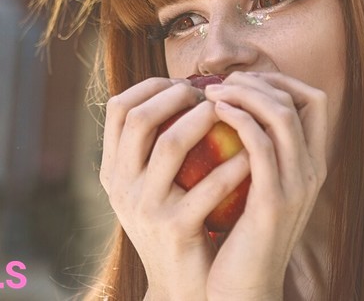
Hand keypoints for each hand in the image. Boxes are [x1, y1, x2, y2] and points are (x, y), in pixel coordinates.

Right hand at [99, 77, 251, 299]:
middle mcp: (121, 187)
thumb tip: (182, 90)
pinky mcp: (176, 229)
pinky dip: (232, 165)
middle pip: (139, 118)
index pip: (118, 108)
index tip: (183, 83)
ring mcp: (145, 208)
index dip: (151, 86)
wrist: (181, 285)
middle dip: (176, 95)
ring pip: (170, 145)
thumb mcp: (152, 187)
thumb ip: (155, 147)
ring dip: (204, 120)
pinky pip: (208, 186)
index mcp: (113, 171)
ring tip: (228, 113)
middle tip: (209, 93)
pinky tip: (251, 155)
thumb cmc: (177, 223)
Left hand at [200, 71, 328, 300]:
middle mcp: (313, 171)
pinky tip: (215, 113)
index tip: (243, 80)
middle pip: (303, 99)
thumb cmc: (240, 237)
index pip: (315, 100)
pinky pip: (261, 145)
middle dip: (261, 80)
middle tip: (222, 82)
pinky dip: (240, 119)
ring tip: (212, 92)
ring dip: (246, 93)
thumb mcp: (255, 188)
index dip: (281, 79)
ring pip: (283, 115)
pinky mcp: (273, 201)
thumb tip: (231, 109)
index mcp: (312, 165)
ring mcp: (297, 186)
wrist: (243, 291)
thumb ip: (256, 154)